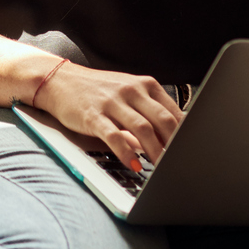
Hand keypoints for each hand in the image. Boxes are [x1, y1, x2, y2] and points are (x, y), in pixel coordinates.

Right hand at [39, 64, 181, 164]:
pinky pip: (114, 136)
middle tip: (179, 162)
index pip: (173, 111)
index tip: (189, 150)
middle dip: (174, 144)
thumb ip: (149, 112)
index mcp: (144, 85)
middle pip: (163, 120)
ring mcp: (112, 102)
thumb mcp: (127, 94)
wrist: (59, 81)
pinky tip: (133, 164)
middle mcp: (131, 91)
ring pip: (142, 128)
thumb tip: (171, 138)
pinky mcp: (93, 115)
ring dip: (155, 151)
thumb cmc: (97, 91)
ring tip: (161, 168)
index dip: (184, 134)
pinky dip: (126, 153)